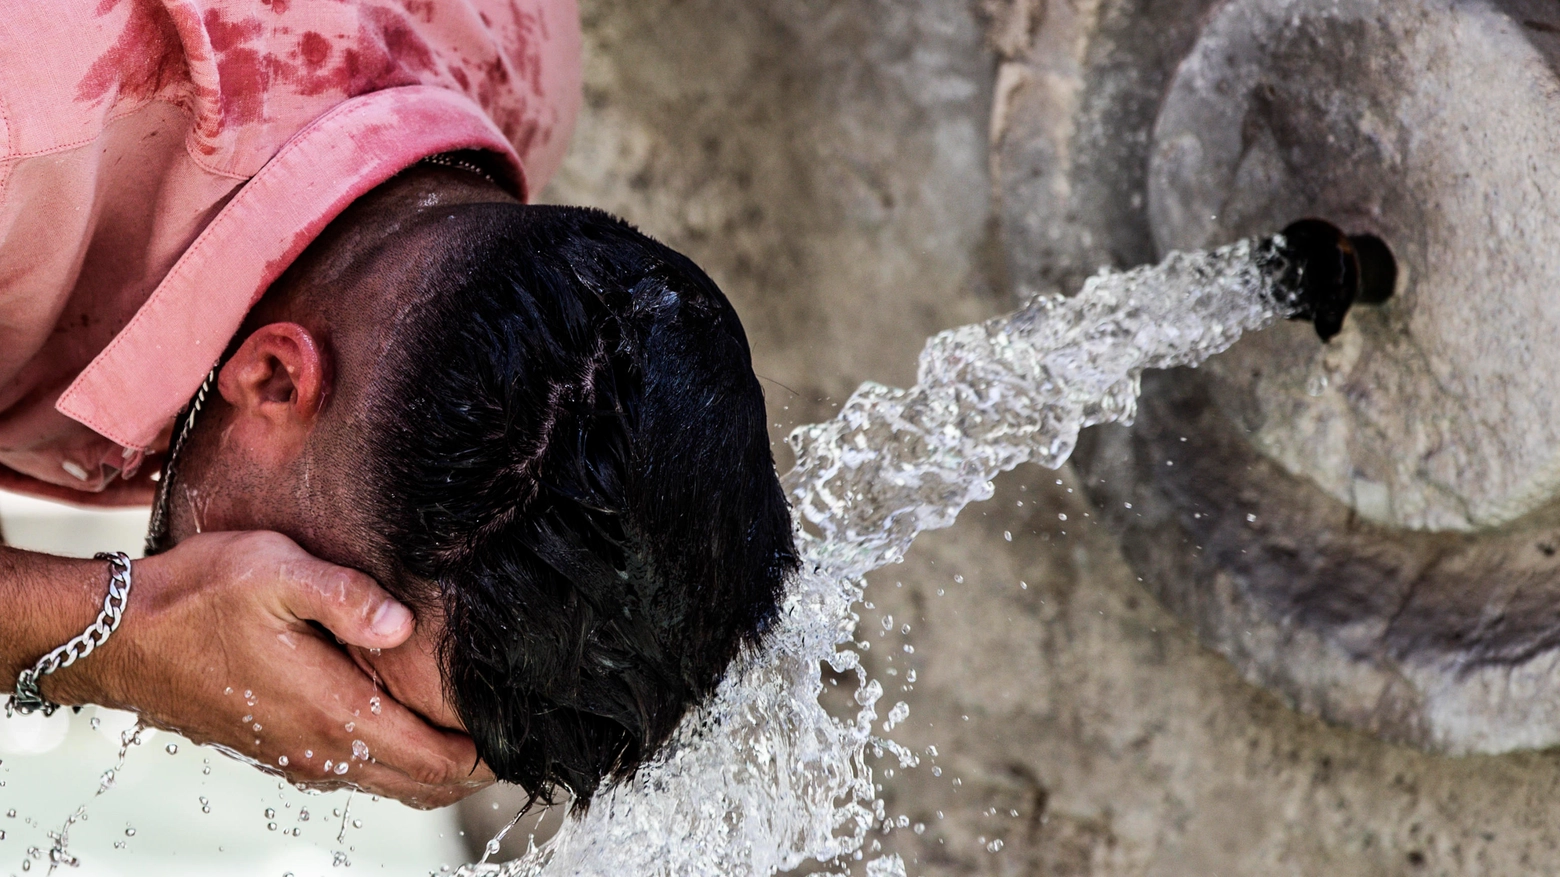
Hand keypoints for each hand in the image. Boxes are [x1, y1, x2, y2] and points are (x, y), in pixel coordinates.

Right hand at [45, 531, 493, 807]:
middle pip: (419, 784)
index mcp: (330, 711)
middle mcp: (318, 747)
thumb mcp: (274, 571)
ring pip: (387, 785)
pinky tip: (407, 738)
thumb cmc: (192, 600)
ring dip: (433, 773)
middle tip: (511, 744)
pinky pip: (352, 774)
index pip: (432, 758)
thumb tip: (404, 622)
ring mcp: (295, 755)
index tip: (521, 736)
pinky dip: (394, 767)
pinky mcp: (276, 749)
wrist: (117, 637)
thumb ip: (346, 595)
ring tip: (473, 744)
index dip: (484, 754)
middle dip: (471, 770)